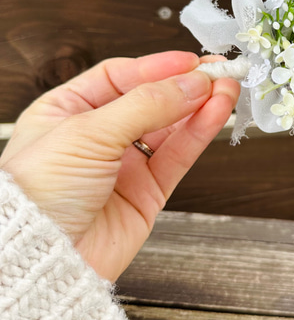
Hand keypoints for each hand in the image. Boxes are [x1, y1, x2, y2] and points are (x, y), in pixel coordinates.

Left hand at [0, 51, 238, 281]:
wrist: (43, 259)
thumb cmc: (38, 193)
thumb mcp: (88, 132)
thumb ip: (146, 104)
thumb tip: (191, 81)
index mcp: (67, 110)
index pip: (120, 76)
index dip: (157, 66)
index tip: (191, 60)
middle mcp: (97, 136)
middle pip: (151, 99)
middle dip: (186, 84)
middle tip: (219, 71)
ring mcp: (124, 166)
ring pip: (171, 127)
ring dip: (201, 106)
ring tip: (228, 88)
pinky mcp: (147, 194)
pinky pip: (179, 156)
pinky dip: (200, 133)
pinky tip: (217, 112)